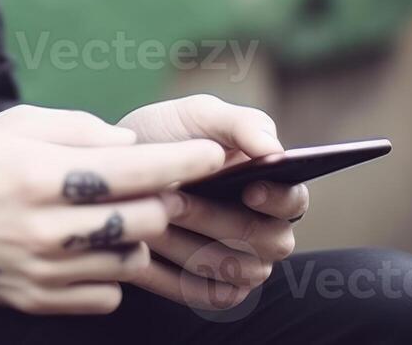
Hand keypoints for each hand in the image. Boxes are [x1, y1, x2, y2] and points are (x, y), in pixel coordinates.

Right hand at [0, 104, 224, 314]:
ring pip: (130, 260)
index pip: (135, 170)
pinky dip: (110, 271)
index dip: (183, 162)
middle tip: (158, 186)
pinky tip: (90, 249)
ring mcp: (44, 270)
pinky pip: (106, 292)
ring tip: (121, 216)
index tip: (215, 156)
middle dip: (163, 201)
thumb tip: (131, 145)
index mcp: (42, 174)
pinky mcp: (40, 301)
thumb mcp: (14, 125)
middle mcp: (46, 227)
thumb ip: (78, 130)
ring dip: (139, 237)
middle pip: (144, 221)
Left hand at [115, 95, 309, 311]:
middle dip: (219, 219)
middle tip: (173, 199)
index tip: (248, 189)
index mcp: (272, 186)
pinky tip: (151, 249)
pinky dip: (180, 275)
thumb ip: (242, 124)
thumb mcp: (199, 115)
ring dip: (193, 244)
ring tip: (154, 217)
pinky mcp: (211, 289)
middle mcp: (265, 230)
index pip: (295, 202)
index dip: (278, 199)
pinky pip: (211, 295)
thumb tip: (276, 151)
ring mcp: (241, 264)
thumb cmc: (167, 136)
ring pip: (237, 269)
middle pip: (270, 241)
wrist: (116, 168)